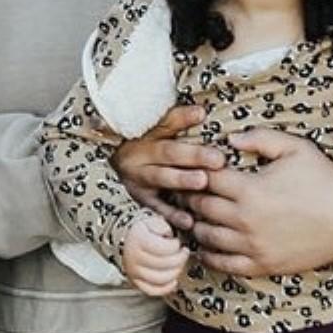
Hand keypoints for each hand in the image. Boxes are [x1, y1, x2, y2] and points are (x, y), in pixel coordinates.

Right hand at [110, 105, 224, 231]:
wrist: (115, 165)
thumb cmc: (143, 144)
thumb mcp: (154, 128)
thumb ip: (176, 119)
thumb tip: (201, 111)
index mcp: (146, 133)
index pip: (165, 123)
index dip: (182, 118)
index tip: (202, 114)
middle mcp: (141, 155)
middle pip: (168, 152)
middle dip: (193, 155)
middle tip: (217, 158)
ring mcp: (139, 178)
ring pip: (161, 177)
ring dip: (182, 180)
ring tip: (201, 181)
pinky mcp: (141, 199)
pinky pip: (157, 207)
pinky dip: (172, 215)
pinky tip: (188, 221)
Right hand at [121, 213, 189, 296]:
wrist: (123, 239)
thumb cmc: (140, 230)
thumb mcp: (150, 220)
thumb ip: (162, 225)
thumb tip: (169, 234)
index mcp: (138, 240)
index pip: (165, 248)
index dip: (176, 246)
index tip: (177, 242)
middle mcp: (134, 258)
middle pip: (165, 264)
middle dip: (179, 259)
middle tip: (183, 253)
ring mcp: (134, 271)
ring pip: (161, 279)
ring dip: (175, 272)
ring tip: (178, 264)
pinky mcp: (135, 281)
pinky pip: (152, 290)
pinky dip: (166, 288)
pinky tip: (173, 280)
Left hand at [184, 129, 332, 276]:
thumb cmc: (326, 182)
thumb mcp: (297, 149)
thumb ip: (261, 138)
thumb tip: (229, 138)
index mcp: (250, 189)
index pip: (206, 178)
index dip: (196, 170)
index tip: (196, 168)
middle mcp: (245, 220)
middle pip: (201, 207)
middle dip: (191, 195)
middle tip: (188, 189)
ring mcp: (252, 246)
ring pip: (206, 236)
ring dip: (196, 223)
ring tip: (196, 214)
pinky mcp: (261, 265)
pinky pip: (223, 264)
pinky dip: (209, 255)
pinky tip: (206, 246)